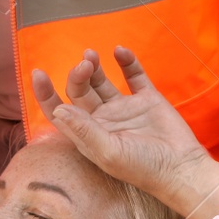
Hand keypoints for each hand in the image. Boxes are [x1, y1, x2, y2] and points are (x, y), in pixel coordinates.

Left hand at [32, 47, 218, 218]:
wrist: (180, 167)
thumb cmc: (141, 167)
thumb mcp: (108, 152)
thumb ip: (84, 130)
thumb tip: (58, 108)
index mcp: (86, 134)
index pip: (58, 110)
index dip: (45, 94)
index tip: (38, 73)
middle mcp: (102, 119)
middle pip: (80, 91)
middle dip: (77, 75)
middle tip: (85, 64)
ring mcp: (124, 108)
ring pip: (102, 81)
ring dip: (95, 67)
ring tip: (92, 55)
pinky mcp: (147, 99)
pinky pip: (134, 75)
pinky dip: (126, 62)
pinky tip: (120, 51)